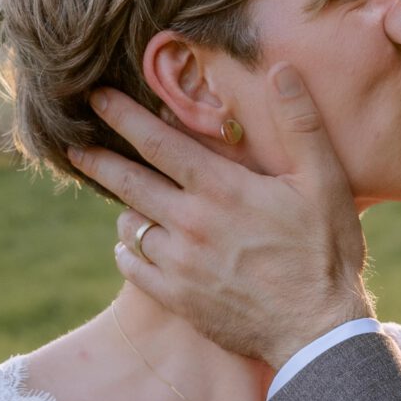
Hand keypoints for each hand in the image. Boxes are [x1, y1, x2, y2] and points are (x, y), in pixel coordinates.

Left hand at [75, 69, 371, 369]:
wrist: (318, 330)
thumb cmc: (325, 251)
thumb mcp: (325, 181)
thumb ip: (300, 122)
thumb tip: (280, 70)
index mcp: (220, 189)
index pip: (157, 143)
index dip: (123, 117)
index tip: (96, 98)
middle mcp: (190, 224)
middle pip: (128, 182)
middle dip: (97, 159)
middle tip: (75, 145)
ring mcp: (179, 264)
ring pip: (130, 225)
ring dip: (125, 209)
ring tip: (127, 201)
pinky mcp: (177, 299)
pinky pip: (132, 267)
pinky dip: (128, 250)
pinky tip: (136, 244)